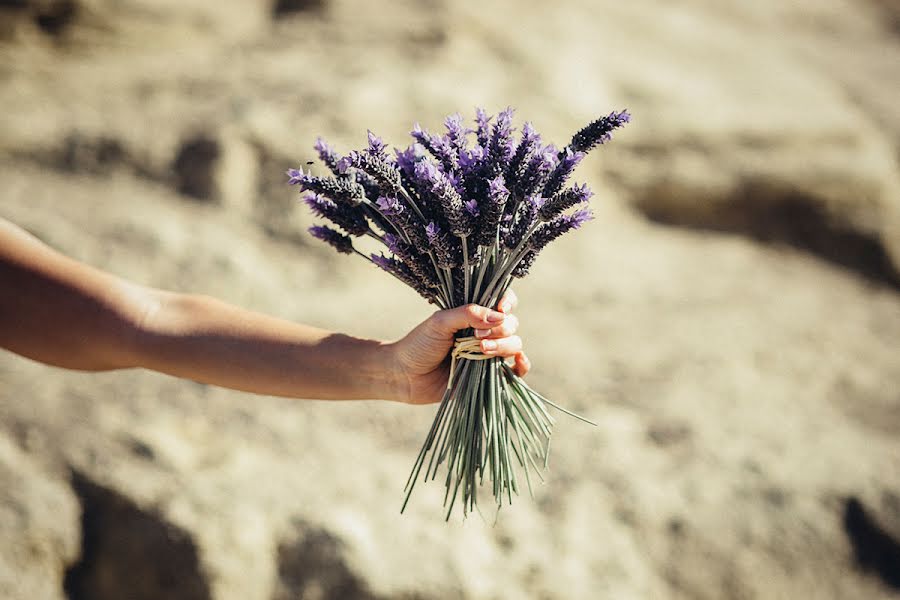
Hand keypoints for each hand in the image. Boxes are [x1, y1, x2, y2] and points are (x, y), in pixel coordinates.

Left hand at [390, 290, 529, 404]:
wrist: (405, 376)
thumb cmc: (419, 345)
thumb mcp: (439, 323)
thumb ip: (467, 314)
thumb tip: (498, 316)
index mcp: (474, 315)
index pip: (502, 302)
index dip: (507, 303)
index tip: (500, 308)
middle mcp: (485, 332)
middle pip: (511, 324)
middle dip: (500, 329)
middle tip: (477, 335)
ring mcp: (489, 354)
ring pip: (514, 344)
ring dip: (504, 346)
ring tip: (481, 349)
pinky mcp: (489, 375)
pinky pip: (516, 370)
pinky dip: (522, 365)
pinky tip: (518, 362)